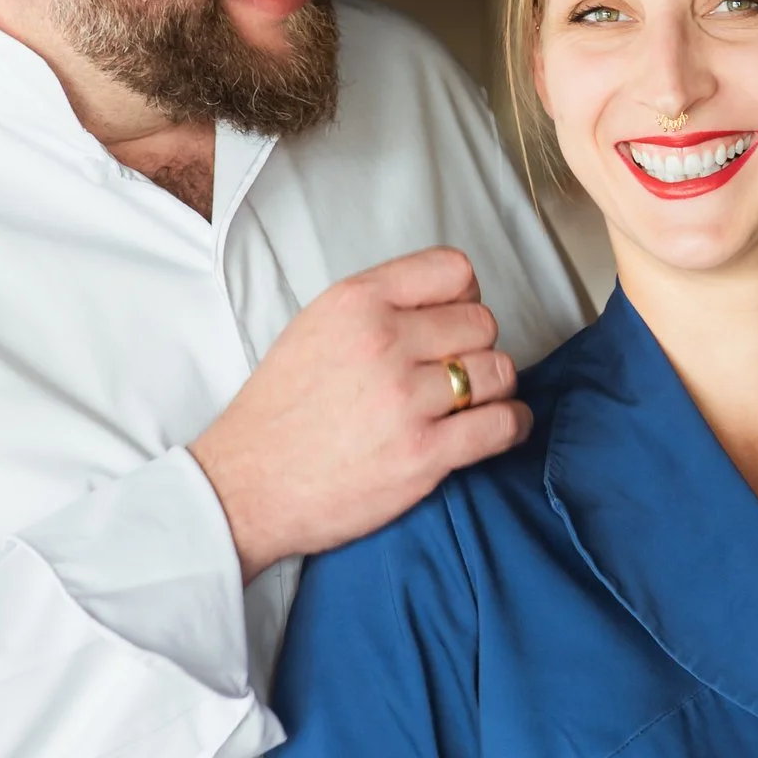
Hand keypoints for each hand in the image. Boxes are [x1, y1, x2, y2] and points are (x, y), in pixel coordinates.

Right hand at [190, 247, 527, 578]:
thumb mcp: (314, 328)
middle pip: (482, 323)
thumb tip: (441, 304)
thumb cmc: (278, 413)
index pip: (454, 270)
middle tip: (454, 374)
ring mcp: (405, 399)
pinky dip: (511, 426)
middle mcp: (382, 342)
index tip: (455, 322)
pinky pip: (502, 425)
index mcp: (355, 303)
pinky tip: (498, 428)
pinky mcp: (423, 454)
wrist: (246, 487)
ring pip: (499, 371)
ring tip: (471, 404)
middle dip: (475, 348)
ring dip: (493, 389)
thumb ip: (376, 307)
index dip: (465, 297)